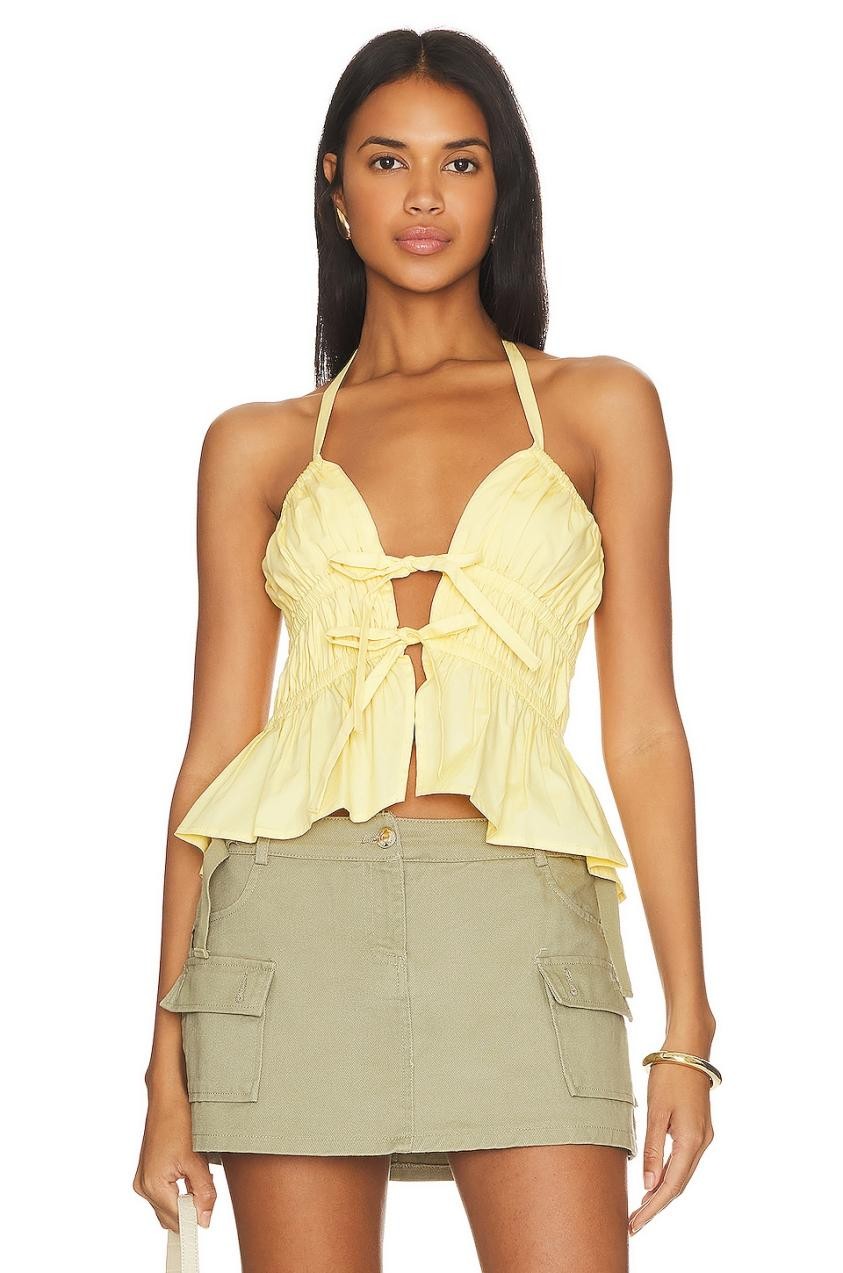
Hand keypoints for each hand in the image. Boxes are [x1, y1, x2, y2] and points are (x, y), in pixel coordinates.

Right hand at [133, 1090, 217, 1233]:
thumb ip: (203, 1193)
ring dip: (185, 1198)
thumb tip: (205, 1219)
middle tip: (205, 1185)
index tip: (208, 1217)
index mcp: (153, 1185)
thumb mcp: (196, 1159)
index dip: (195, 1219)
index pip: (176, 1220)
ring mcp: (143, 1181)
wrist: (167, 1098)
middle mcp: (143, 1187)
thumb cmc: (177, 1121)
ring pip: (168, 1207)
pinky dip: (178, 1190)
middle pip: (171, 1218)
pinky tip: (187, 1170)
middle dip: (190, 1207)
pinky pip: (164, 1195)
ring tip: (195, 1172)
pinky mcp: (146, 1174)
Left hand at [628, 1057, 714, 1235]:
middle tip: (633, 1223)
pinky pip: (684, 1161)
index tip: (635, 1224)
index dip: (653, 1208)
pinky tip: (655, 1180)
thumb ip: (652, 1149)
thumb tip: (648, 1185)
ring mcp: (703, 1137)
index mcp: (691, 1141)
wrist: (689, 1050)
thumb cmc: (670, 1076)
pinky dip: (669, 1174)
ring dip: (663, 1192)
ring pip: (682, 1174)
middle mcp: (702, 1143)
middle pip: (678, 1185)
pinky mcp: (699, 1129)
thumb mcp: (656, 1112)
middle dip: (656, 1205)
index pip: (671, 1186)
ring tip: (640, 1207)